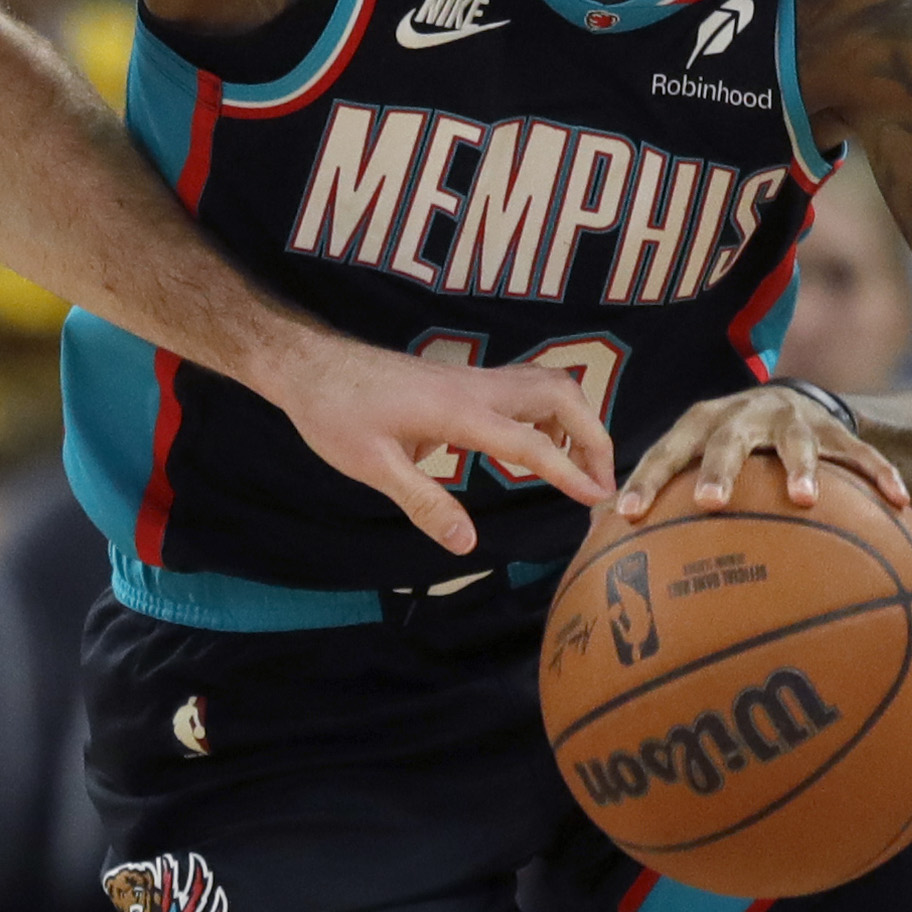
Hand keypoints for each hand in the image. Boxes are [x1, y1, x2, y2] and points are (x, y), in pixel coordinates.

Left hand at [271, 340, 614, 553]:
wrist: (311, 364)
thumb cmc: (335, 415)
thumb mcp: (372, 467)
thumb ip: (424, 503)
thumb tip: (466, 546)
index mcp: (457, 412)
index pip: (531, 443)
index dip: (570, 472)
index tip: (598, 499)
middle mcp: (476, 387)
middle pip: (560, 396)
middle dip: (593, 435)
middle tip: (601, 482)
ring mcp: (472, 378)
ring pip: (548, 384)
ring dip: (577, 420)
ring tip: (580, 468)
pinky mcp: (465, 380)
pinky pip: (527, 388)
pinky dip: (552, 413)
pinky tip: (538, 447)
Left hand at [611, 384, 911, 530]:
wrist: (792, 402)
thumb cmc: (725, 449)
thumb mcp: (691, 460)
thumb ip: (653, 497)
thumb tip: (594, 544)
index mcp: (702, 423)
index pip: (668, 450)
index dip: (647, 480)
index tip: (628, 516)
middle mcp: (745, 414)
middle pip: (728, 438)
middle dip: (718, 468)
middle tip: (709, 503)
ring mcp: (794, 420)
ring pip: (797, 441)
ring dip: (801, 467)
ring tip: (805, 501)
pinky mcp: (837, 430)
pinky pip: (862, 455)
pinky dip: (880, 476)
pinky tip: (900, 504)